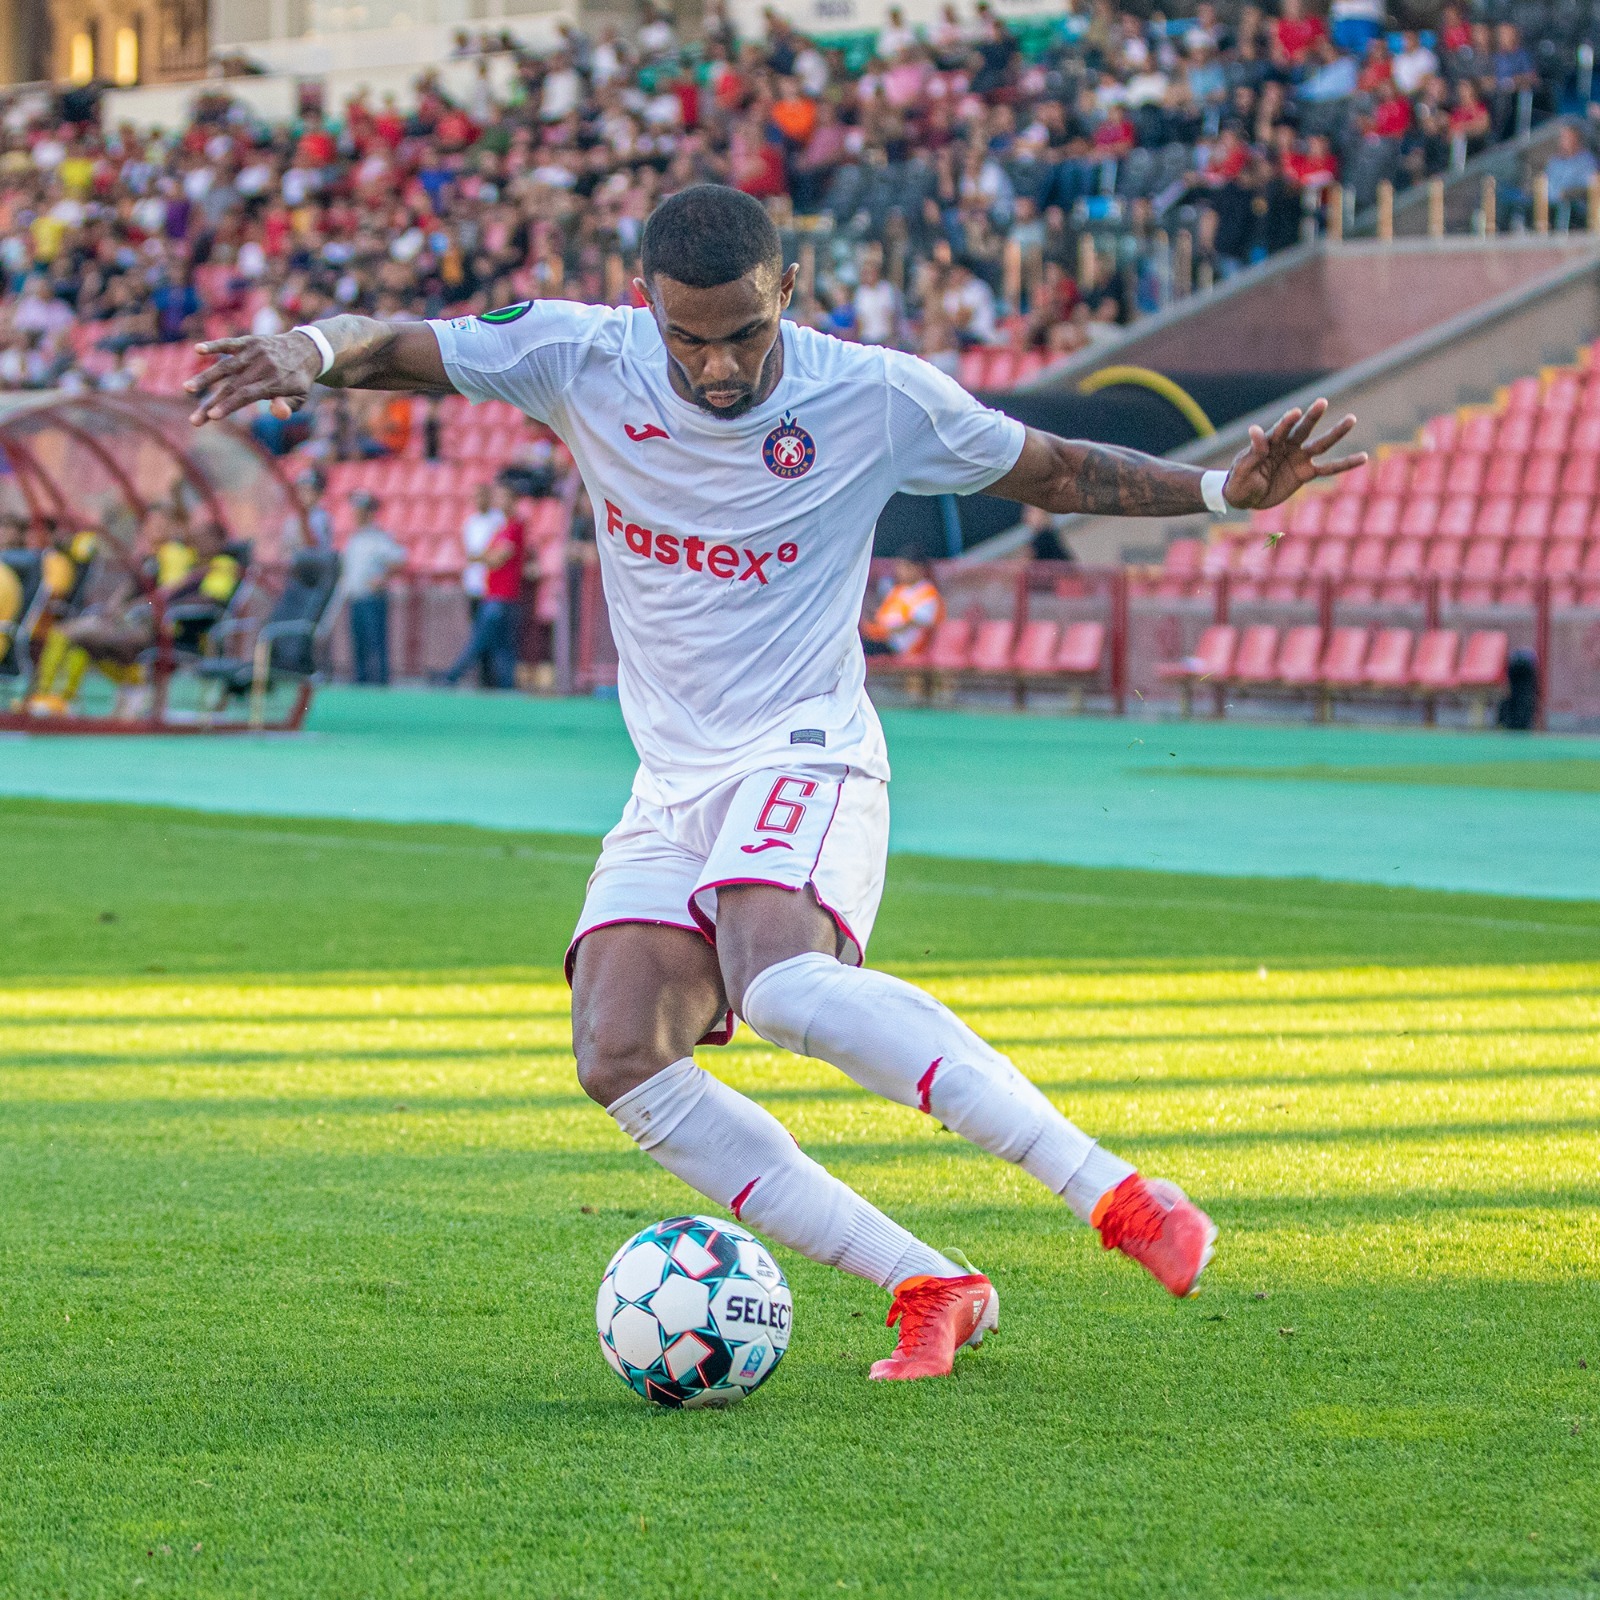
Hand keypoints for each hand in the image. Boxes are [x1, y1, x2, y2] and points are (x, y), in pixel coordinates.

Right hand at [184, 332, 322, 426]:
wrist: (307, 348)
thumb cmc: (299, 380)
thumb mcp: (301, 397)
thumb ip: (288, 405)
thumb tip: (279, 413)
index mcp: (275, 382)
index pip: (247, 395)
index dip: (229, 405)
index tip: (213, 416)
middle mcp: (262, 366)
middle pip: (232, 386)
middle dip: (212, 403)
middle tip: (194, 420)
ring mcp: (254, 352)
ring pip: (226, 366)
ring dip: (205, 377)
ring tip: (187, 388)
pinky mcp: (248, 341)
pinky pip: (229, 343)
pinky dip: (214, 345)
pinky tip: (198, 349)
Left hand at [1222, 398, 1365, 509]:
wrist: (1244, 497)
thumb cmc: (1239, 481)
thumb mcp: (1242, 469)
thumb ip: (1252, 451)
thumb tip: (1255, 429)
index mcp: (1269, 443)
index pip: (1279, 430)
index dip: (1286, 422)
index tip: (1295, 412)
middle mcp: (1287, 446)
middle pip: (1302, 429)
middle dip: (1312, 417)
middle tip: (1322, 402)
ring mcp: (1298, 458)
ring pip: (1320, 444)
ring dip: (1336, 432)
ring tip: (1352, 419)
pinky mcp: (1306, 473)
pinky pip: (1329, 468)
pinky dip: (1345, 464)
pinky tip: (1363, 457)